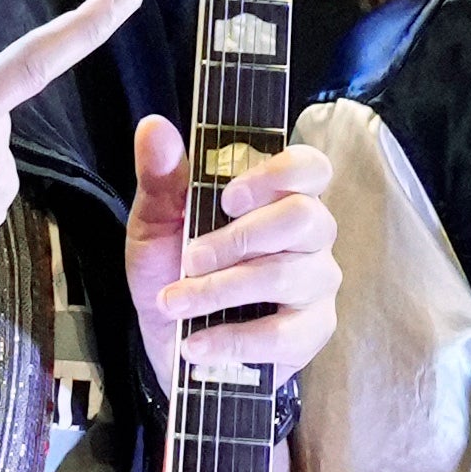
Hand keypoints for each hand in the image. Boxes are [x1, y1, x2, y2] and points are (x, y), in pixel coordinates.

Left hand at [128, 125, 341, 383]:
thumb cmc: (172, 273)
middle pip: (305, 218)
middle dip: (239, 240)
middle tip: (191, 259)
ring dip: (222, 290)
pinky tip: (196, 344)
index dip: (276, 176)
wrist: (169, 341)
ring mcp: (316, 283)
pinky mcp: (312, 331)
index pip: (310, 168)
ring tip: (176, 303)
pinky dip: (233, 340)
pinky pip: (284, 334)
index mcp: (277, 197)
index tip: (228, 198)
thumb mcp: (155, 223)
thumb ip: (161, 177)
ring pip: (287, 276)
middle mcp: (309, 235)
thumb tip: (153, 127)